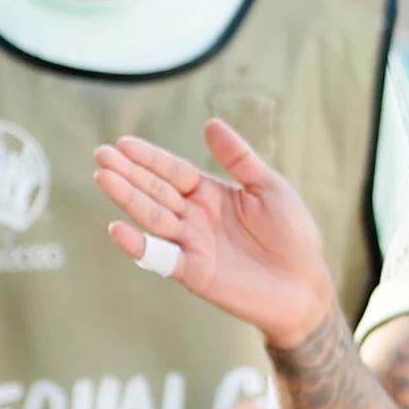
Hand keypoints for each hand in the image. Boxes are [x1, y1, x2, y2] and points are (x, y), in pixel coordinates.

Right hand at [93, 119, 339, 351]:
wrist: (305, 285)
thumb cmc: (293, 234)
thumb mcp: (270, 187)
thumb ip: (239, 158)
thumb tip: (210, 123)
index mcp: (210, 194)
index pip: (173, 171)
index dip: (150, 158)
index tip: (124, 143)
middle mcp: (195, 217)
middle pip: (155, 191)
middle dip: (129, 173)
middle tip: (102, 155)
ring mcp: (192, 245)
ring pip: (153, 218)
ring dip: (128, 199)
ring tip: (104, 178)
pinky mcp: (194, 272)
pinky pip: (161, 257)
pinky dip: (139, 245)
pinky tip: (118, 228)